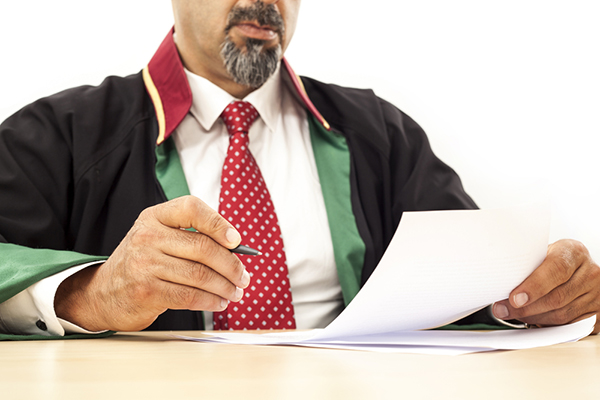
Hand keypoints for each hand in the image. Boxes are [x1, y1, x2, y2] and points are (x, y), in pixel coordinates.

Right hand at [55, 196, 250, 331]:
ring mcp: (145, 264)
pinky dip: (210, 301)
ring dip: (225, 287)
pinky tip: (219, 302)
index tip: (237, 241)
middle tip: (244, 278)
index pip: (191, 208)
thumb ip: (191, 237)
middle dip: (231, 265)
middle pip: (202, 247)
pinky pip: (189, 296)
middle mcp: (148, 236)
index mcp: (155, 217)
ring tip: (235, 293)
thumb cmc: (143, 263)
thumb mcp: (159, 238)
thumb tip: (236, 250)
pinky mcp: (146, 291)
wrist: (103, 292)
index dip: (218, 223)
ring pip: (199, 275)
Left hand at [492, 239, 599, 333]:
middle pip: (557, 297)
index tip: (514, 298)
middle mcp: (590, 272)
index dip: (534, 286)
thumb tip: (499, 282)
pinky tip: (533, 320)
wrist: (579, 268)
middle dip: (525, 308)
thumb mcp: (543, 253)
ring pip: (562, 314)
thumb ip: (528, 265)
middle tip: (503, 310)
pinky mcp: (597, 313)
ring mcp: (597, 294)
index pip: (556, 270)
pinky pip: (569, 325)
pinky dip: (548, 325)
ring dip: (534, 318)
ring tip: (513, 315)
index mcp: (574, 252)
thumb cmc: (554, 260)